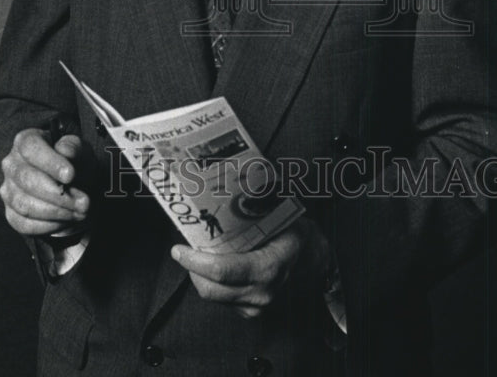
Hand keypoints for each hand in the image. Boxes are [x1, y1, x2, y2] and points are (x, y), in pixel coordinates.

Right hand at [0, 128, 89, 236]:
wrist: (71, 185)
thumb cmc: (72, 162)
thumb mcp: (79, 149)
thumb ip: (73, 148)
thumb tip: (65, 151)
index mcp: (25, 141)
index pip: (31, 148)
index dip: (50, 162)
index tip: (70, 175)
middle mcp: (11, 164)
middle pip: (27, 179)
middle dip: (58, 194)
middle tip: (83, 202)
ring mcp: (8, 190)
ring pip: (25, 205)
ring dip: (56, 212)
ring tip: (79, 212)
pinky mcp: (11, 213)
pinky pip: (24, 224)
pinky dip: (48, 225)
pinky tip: (66, 220)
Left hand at [171, 219, 328, 318]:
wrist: (317, 262)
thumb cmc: (298, 236)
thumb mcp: (280, 217)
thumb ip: (255, 206)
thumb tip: (225, 185)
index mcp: (267, 268)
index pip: (221, 271)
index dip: (194, 261)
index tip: (179, 249)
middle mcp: (260, 292)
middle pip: (209, 288)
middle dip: (191, 269)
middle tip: (183, 250)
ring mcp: (256, 306)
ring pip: (213, 296)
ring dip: (199, 276)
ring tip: (196, 254)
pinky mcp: (251, 311)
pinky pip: (222, 299)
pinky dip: (212, 283)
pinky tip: (212, 266)